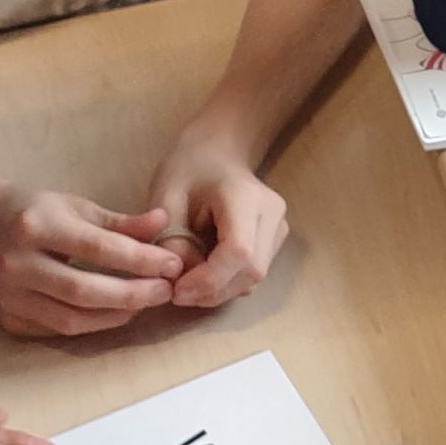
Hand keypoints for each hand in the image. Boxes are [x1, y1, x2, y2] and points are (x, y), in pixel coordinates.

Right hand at [0, 184, 190, 339]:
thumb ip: (118, 221)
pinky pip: (56, 329)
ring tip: (145, 303)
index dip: (139, 260)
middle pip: (84, 291)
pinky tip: (114, 313)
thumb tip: (162, 223)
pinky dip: (90, 325)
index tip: (172, 264)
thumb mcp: (71, 204)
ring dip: (115, 316)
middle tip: (166, 291)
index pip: (97, 248)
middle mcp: (17, 263)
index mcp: (36, 225)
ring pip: (71, 319)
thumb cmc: (27, 209)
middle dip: (133, 295)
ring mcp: (9, 296)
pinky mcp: (7, 319)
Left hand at [141, 129, 289, 309]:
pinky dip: (227, 282)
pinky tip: (205, 271)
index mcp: (245, 197)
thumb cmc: (188, 170)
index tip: (177, 291)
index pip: (239, 251)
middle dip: (212, 290)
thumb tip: (182, 282)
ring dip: (219, 289)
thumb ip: (171, 241)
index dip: (209, 280)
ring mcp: (279, 228)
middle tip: (178, 292)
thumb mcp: (166, 199)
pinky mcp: (275, 240)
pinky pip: (253, 273)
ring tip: (189, 281)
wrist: (217, 152)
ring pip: (254, 278)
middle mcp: (271, 214)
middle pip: (251, 271)